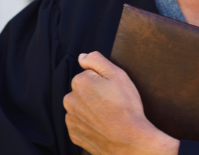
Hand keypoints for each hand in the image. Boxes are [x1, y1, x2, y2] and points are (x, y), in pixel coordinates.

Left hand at [63, 51, 179, 154]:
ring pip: (80, 108)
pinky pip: (80, 124)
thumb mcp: (117, 74)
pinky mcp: (74, 134)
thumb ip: (97, 60)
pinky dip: (89, 124)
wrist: (128, 141)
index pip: (88, 75)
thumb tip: (82, 57)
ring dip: (91, 110)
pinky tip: (102, 126)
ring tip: (108, 116)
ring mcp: (71, 118)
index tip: (112, 91)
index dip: (102, 82)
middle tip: (112, 103)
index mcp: (79, 82)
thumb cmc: (125, 107)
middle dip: (94, 95)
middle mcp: (70, 99)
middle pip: (82, 91)